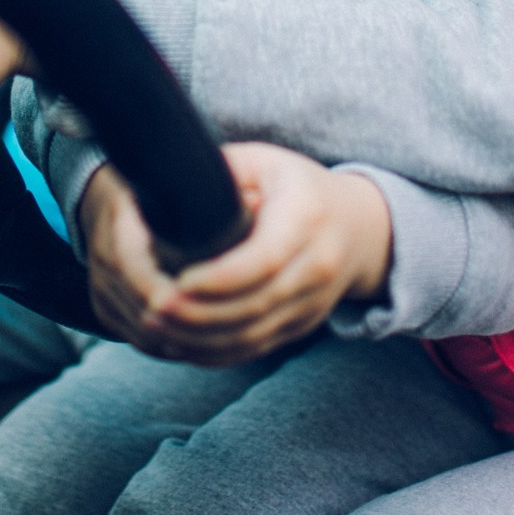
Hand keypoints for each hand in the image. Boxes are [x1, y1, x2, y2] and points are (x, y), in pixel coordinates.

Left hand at [79, 143, 392, 365]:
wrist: (360, 227)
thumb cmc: (298, 186)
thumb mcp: (264, 162)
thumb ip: (223, 171)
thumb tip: (171, 184)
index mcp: (308, 216)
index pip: (266, 259)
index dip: (219, 278)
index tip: (176, 282)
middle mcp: (319, 265)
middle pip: (257, 304)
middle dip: (200, 313)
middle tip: (152, 308)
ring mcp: (315, 302)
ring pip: (255, 335)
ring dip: (201, 339)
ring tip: (156, 328)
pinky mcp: (303, 325)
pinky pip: (257, 348)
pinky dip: (215, 353)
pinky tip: (179, 344)